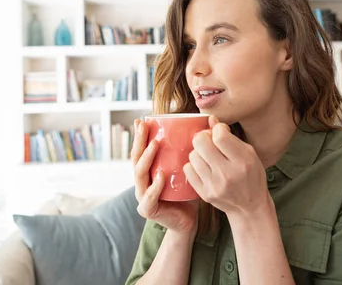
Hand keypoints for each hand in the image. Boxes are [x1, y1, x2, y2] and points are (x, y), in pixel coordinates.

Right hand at [131, 119, 198, 234]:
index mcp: (147, 171)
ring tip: (155, 144)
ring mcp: (142, 196)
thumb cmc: (187, 193)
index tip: (142, 119)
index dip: (139, 136)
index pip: (140, 151)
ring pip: (139, 175)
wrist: (188, 221)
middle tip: (145, 126)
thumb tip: (206, 125)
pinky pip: (149, 197)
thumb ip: (189, 152)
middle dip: (139, 141)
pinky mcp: (147, 210)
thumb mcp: (187, 169)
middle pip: (135, 159)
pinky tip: (160, 175)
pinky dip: (154, 187)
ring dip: (147, 158)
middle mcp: (141, 182)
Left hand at [183, 115, 270, 217]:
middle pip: (201, 142)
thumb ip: (230, 136)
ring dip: (199, 153)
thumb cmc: (251, 176)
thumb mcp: (249, 153)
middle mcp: (228, 174)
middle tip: (210, 143)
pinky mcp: (204, 193)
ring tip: (208, 157)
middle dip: (204, 138)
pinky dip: (194, 165)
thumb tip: (210, 119)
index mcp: (243, 161)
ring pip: (193, 155)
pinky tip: (203, 168)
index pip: (219, 136)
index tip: (221, 134)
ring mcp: (214, 185)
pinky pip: (188, 169)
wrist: (249, 207)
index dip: (217, 130)